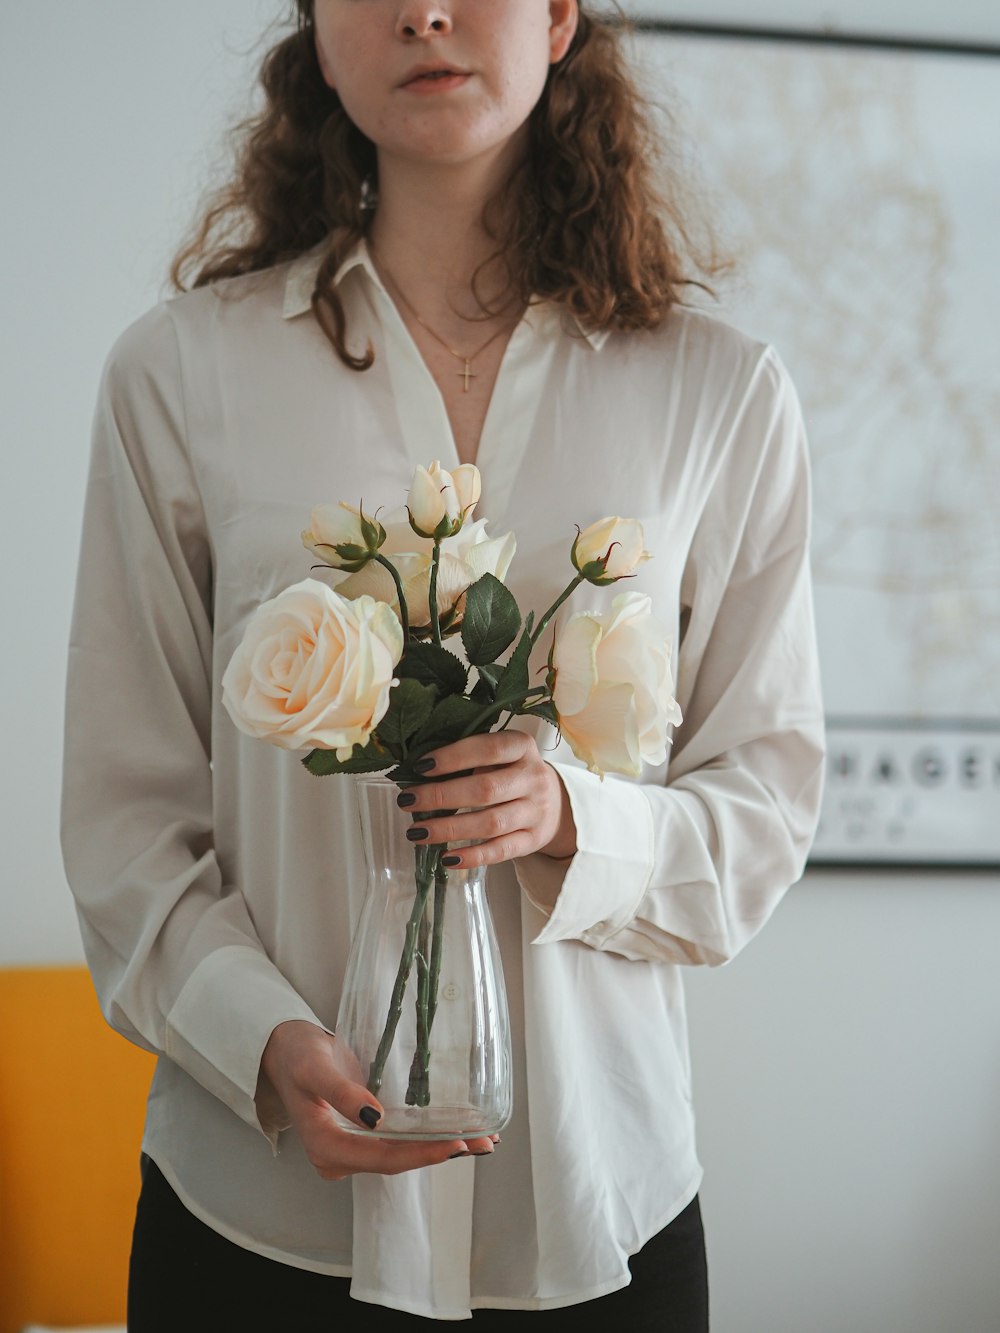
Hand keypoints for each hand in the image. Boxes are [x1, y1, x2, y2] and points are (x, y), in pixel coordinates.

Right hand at [258, 1020, 497, 1179]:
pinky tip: (456, 1130)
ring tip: (483, 1139)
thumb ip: (341, 1093)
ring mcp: (352, 1148)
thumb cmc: (295, 1055)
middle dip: (441, 1153)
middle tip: (484, 1142)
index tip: (457, 1144)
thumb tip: (375, 1119)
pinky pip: (398, 1142)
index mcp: (326, 1149)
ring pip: (402, 1154)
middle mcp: (341, 1157)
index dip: (422, 1154)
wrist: (282, 1050)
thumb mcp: (313, 1069)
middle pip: (398, 1161)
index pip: (384, 1158)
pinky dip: (427, 1137)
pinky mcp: (362, 1135)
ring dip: (440, 1147)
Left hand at [398, 731, 577, 867]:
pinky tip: (446, 858)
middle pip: (485, 789)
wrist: (556, 802)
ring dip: (449, 829)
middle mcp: (534, 777)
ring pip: (491, 822)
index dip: (453, 757)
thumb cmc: (513, 773)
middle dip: (441, 796)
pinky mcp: (533, 840)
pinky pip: (501, 851)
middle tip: (407, 801)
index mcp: (523, 747)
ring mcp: (536, 811)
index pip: (488, 748)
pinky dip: (472, 856)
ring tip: (417, 832)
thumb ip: (471, 756)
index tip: (421, 766)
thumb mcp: (502, 755)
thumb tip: (418, 769)